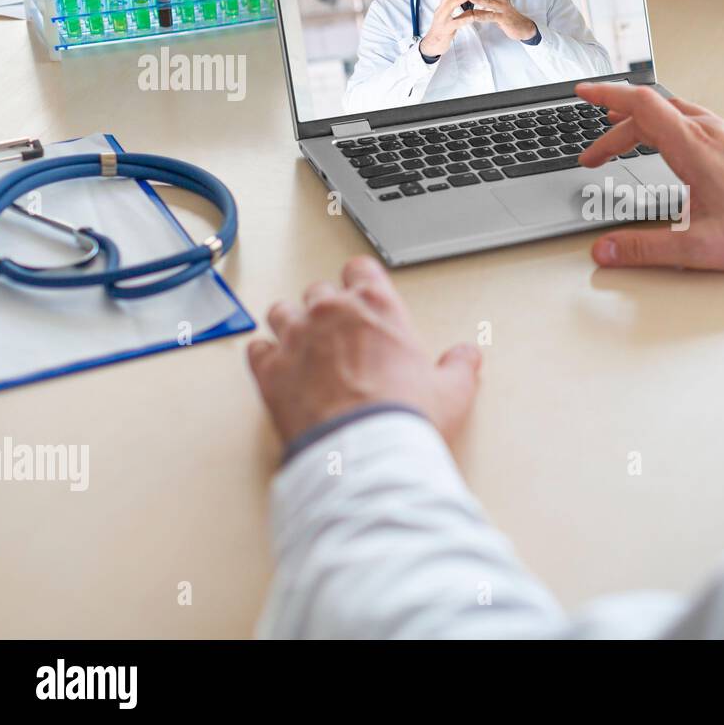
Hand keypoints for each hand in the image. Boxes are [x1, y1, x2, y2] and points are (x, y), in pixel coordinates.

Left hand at [246, 256, 481, 448]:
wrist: (363, 454)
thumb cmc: (404, 418)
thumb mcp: (452, 391)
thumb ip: (458, 367)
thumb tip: (466, 357)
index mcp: (376, 307)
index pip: (361, 270)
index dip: (361, 281)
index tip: (363, 291)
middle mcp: (331, 314)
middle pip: (320, 290)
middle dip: (328, 307)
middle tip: (339, 328)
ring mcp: (295, 340)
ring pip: (282, 312)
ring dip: (292, 324)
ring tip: (302, 342)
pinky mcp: (270, 372)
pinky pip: (257, 350)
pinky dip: (266, 356)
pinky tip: (277, 366)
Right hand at [417, 0, 498, 57]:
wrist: (432, 46)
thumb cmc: (442, 32)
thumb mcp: (452, 20)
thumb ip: (461, 14)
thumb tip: (472, 9)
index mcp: (443, 8)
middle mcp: (441, 11)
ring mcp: (442, 20)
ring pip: (450, 7)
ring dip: (459, 0)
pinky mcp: (445, 30)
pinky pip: (455, 23)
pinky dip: (464, 19)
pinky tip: (472, 17)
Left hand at [466, 0, 538, 41]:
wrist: (523, 28)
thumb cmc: (509, 20)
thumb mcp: (496, 12)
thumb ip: (485, 10)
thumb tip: (474, 10)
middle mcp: (501, 1)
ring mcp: (503, 9)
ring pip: (489, 3)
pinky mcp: (504, 19)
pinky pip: (492, 16)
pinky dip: (483, 16)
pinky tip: (475, 16)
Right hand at [574, 83, 723, 270]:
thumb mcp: (698, 247)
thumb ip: (645, 248)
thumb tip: (605, 250)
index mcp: (694, 147)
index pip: (640, 105)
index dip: (606, 95)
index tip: (582, 93)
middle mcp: (709, 130)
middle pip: (650, 112)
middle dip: (614, 131)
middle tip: (593, 157)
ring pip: (672, 112)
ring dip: (641, 124)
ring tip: (621, 141)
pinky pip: (692, 118)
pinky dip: (666, 125)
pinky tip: (666, 145)